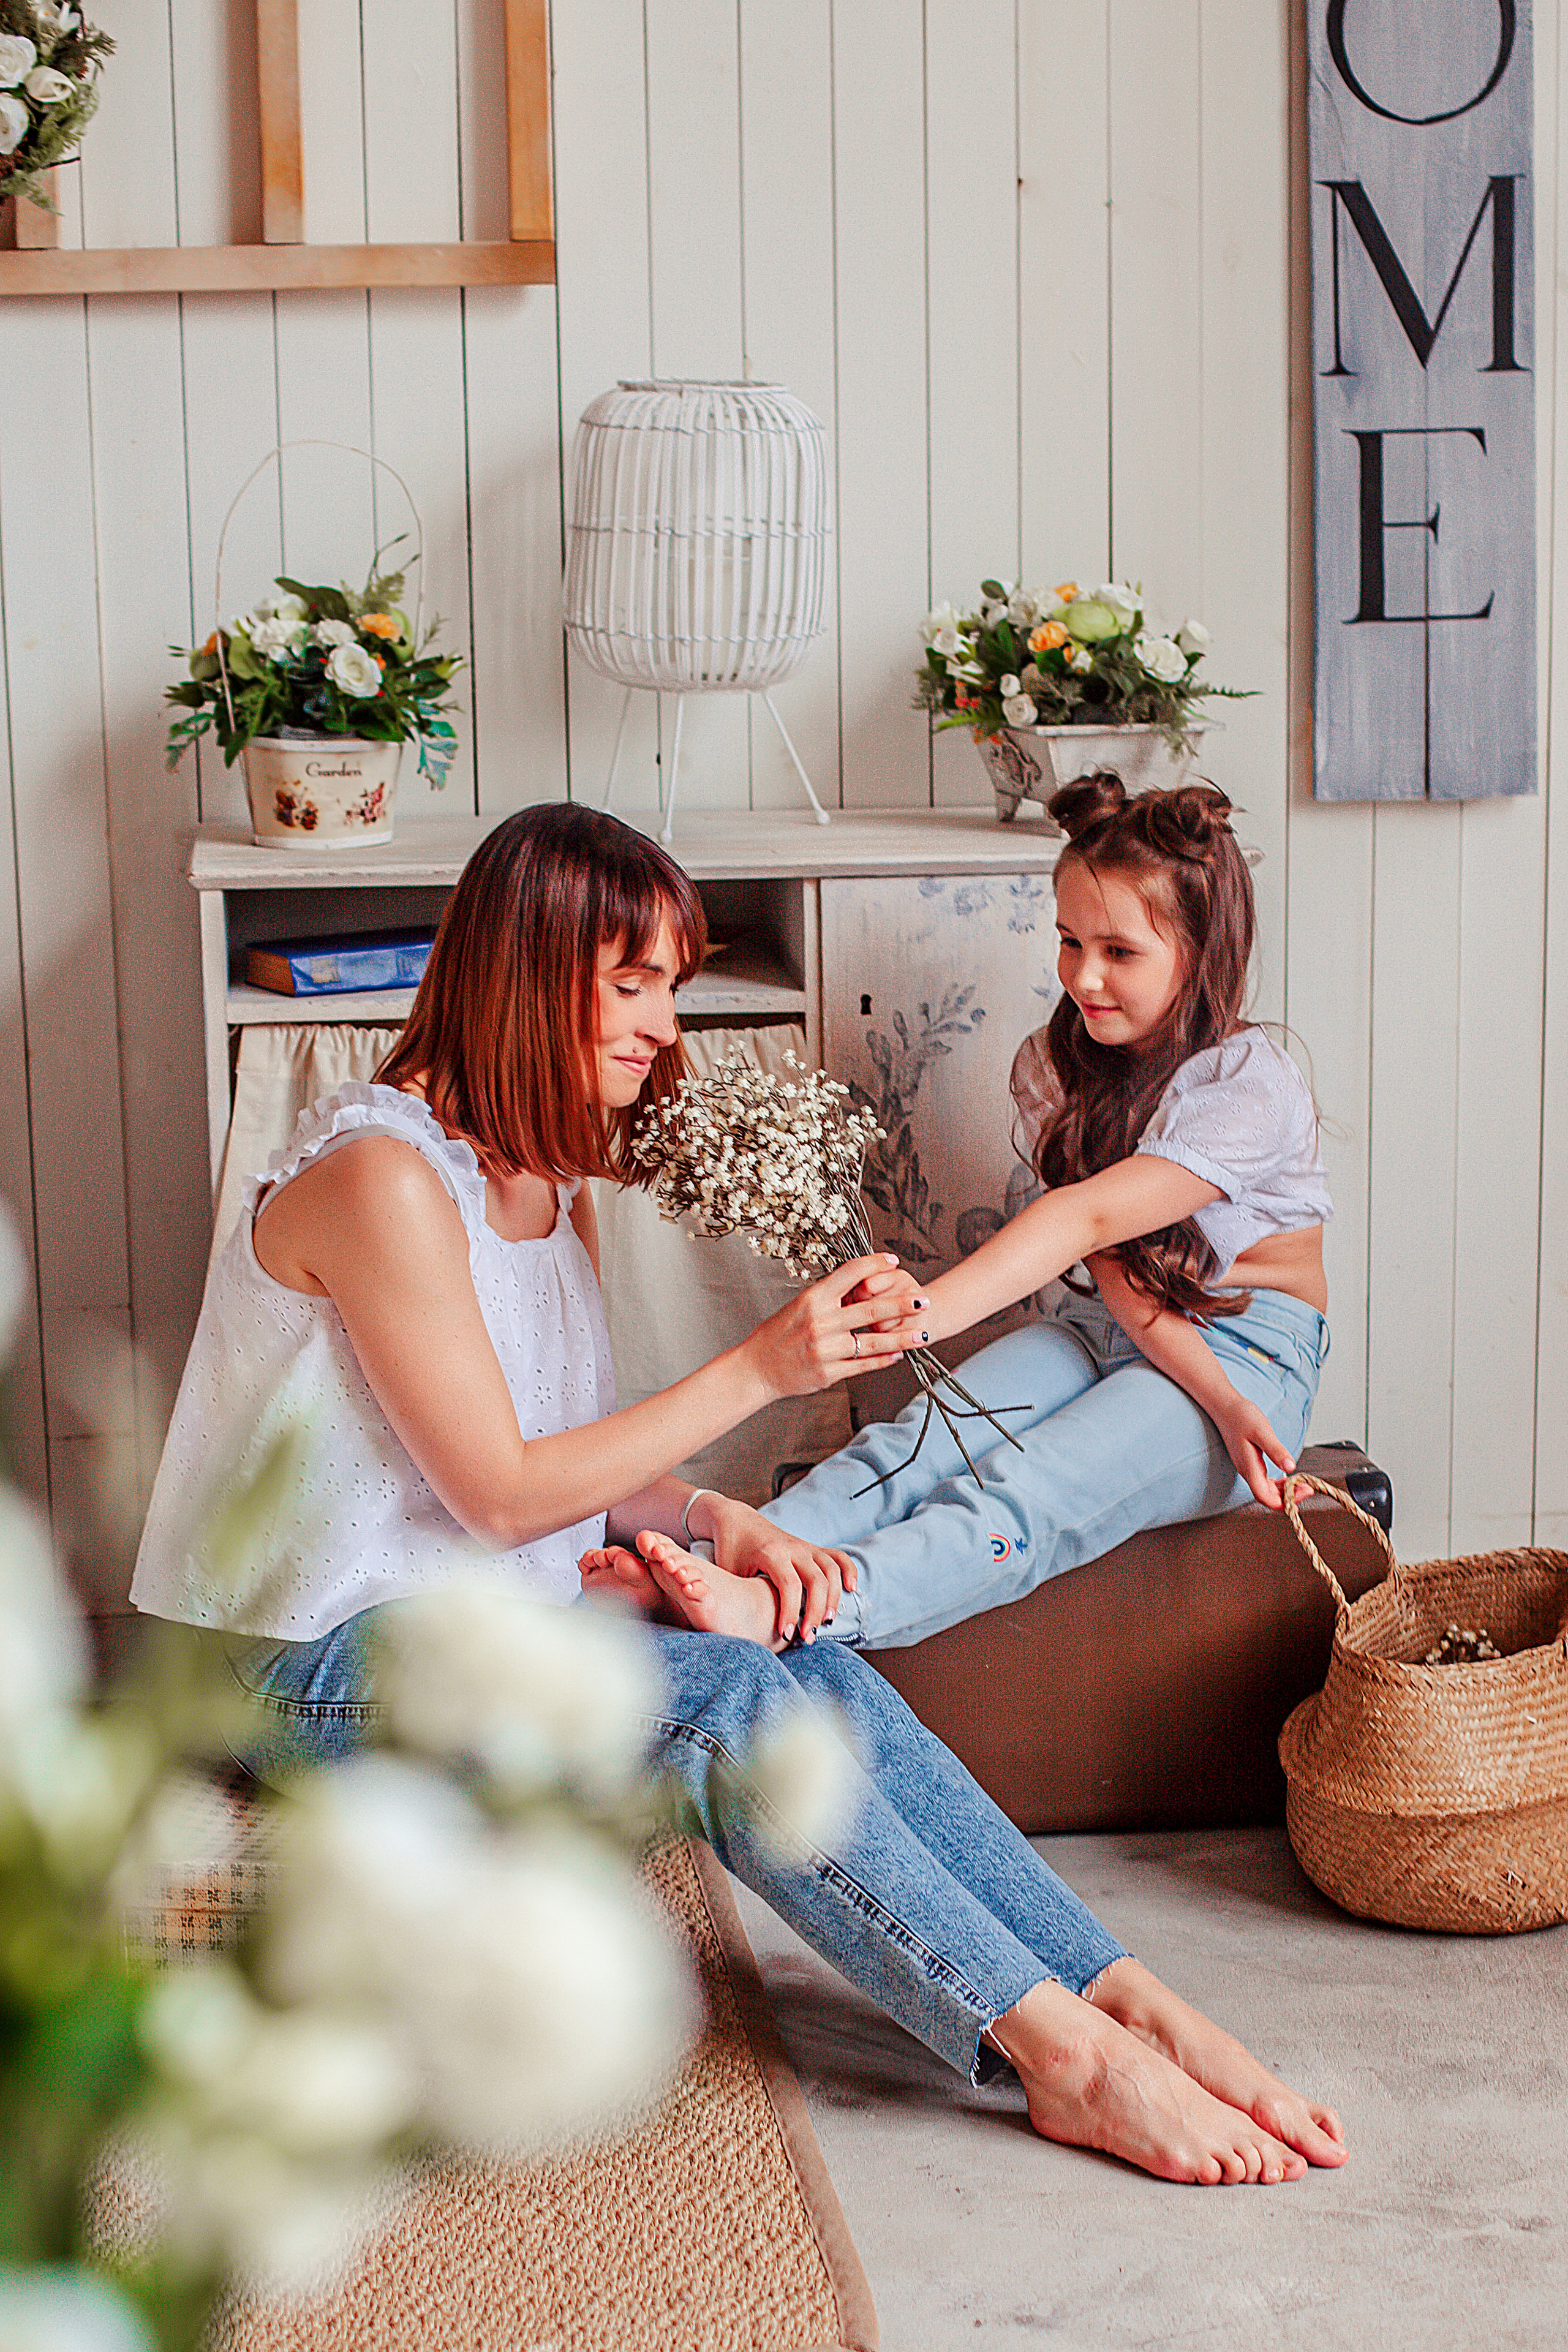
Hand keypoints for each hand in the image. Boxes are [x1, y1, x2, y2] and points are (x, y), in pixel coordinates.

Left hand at [693, 1491, 857, 1644]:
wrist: (737, 1521)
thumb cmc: (731, 1550)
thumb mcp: (729, 1572)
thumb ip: (740, 1595)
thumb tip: (745, 1625)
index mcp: (771, 1553)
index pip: (789, 1585)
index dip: (790, 1612)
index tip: (786, 1635)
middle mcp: (792, 1548)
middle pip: (817, 1581)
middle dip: (815, 1612)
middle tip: (808, 1638)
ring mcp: (805, 1546)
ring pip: (831, 1570)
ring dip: (833, 1598)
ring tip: (826, 1622)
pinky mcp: (811, 1548)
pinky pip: (838, 1556)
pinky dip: (849, 1571)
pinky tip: (851, 1589)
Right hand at [742, 1253, 928, 1401]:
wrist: (757, 1369)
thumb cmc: (777, 1335)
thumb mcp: (799, 1306)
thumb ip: (828, 1297)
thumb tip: (858, 1283)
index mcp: (813, 1298)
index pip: (851, 1273)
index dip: (875, 1264)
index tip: (893, 1261)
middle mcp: (821, 1321)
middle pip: (871, 1308)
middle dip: (902, 1304)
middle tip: (923, 1301)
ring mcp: (826, 1348)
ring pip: (873, 1341)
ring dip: (902, 1337)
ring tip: (921, 1334)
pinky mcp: (829, 1372)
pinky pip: (863, 1364)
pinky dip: (883, 1360)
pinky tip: (897, 1356)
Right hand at [1214, 1396, 1295, 1508]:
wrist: (1224, 1406)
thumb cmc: (1241, 1416)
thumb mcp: (1262, 1431)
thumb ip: (1275, 1450)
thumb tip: (1291, 1467)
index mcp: (1249, 1468)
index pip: (1265, 1497)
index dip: (1285, 1501)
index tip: (1304, 1492)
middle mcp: (1247, 1471)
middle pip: (1267, 1497)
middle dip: (1289, 1497)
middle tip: (1308, 1488)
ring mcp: (1247, 1468)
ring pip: (1266, 1490)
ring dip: (1284, 1491)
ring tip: (1301, 1484)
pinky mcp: (1249, 1462)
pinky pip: (1264, 1481)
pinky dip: (1278, 1483)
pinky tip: (1288, 1476)